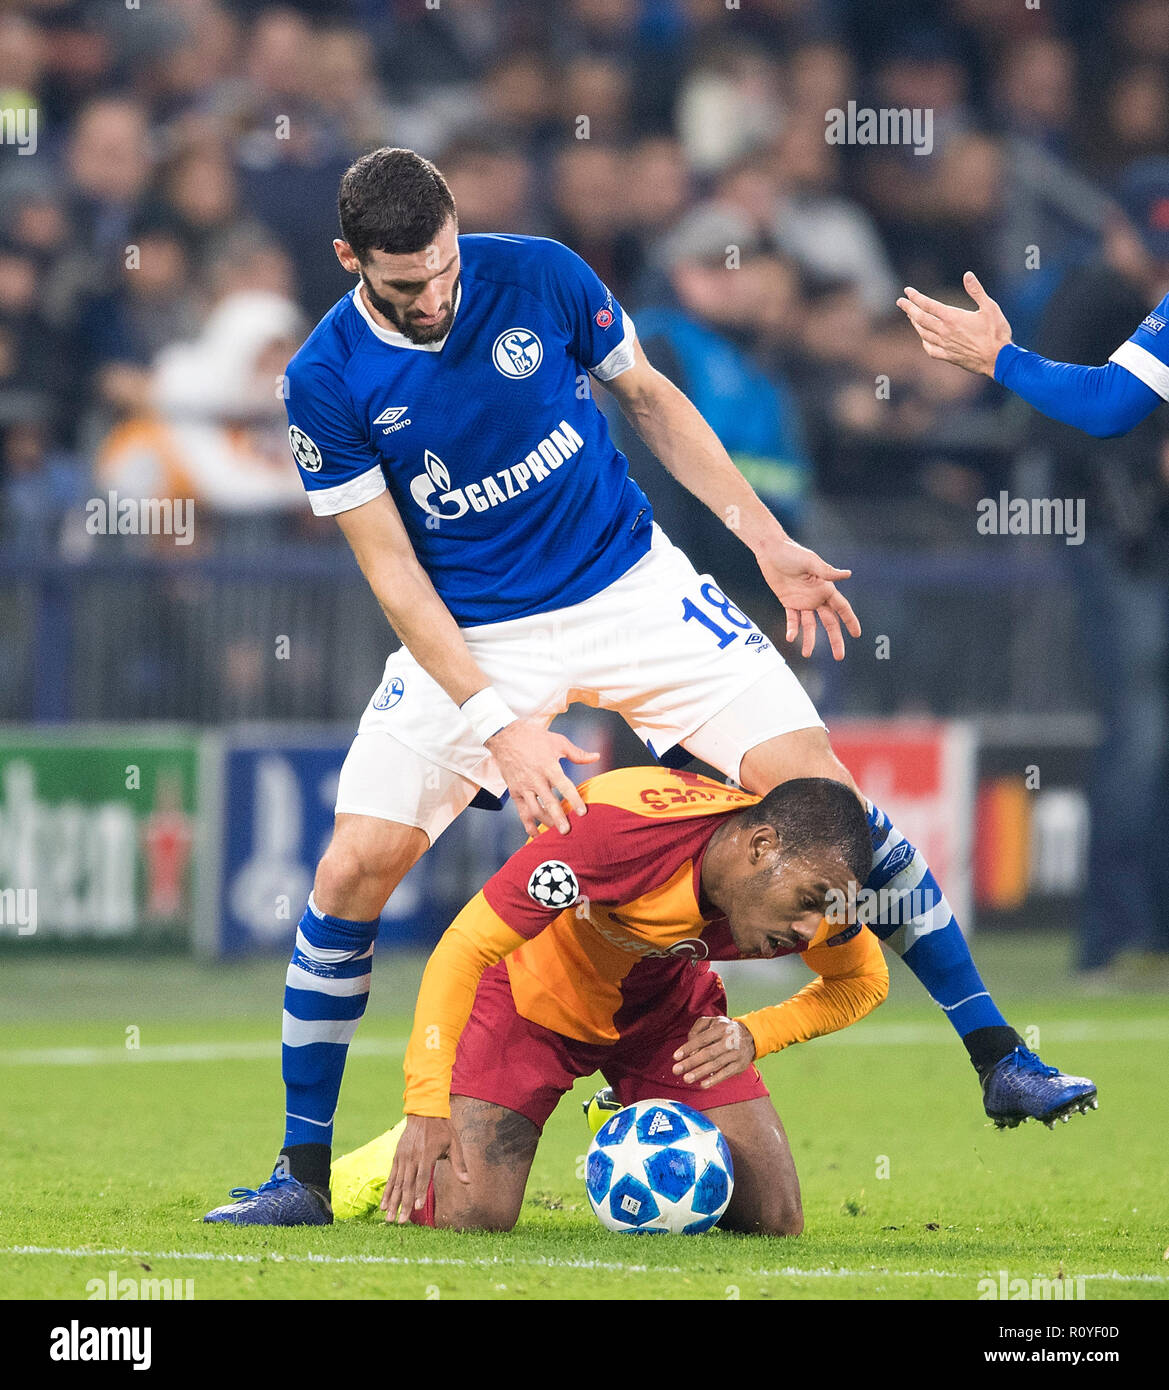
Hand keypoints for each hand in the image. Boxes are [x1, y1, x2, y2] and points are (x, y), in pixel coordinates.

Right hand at [381, 1115, 469, 1224]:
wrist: (424, 1112)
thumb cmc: (442, 1129)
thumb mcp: (454, 1144)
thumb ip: (459, 1164)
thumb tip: (468, 1182)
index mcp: (427, 1154)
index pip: (423, 1177)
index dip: (420, 1192)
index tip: (418, 1207)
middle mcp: (412, 1157)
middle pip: (408, 1184)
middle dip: (404, 1204)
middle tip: (401, 1222)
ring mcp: (403, 1157)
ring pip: (397, 1183)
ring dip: (393, 1202)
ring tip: (389, 1218)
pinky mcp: (397, 1157)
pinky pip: (391, 1177)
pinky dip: (387, 1191)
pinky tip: (384, 1204)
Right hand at [485, 719, 599, 835]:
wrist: (505, 736)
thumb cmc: (534, 738)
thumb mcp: (558, 742)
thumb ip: (577, 754)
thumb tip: (596, 757)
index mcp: (548, 766)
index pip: (564, 786)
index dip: (574, 800)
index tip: (583, 813)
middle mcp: (535, 778)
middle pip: (549, 802)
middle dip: (558, 818)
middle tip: (567, 831)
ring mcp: (523, 786)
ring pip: (534, 810)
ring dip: (546, 822)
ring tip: (556, 832)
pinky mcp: (514, 792)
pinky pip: (521, 812)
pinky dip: (528, 825)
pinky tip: (536, 834)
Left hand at [672, 1014, 755, 1088]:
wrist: (751, 1036)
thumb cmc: (725, 1029)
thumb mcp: (712, 1021)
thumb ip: (697, 1029)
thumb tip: (690, 1046)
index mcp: (721, 1027)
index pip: (702, 1038)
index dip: (688, 1048)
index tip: (675, 1056)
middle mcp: (729, 1040)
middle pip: (708, 1053)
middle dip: (691, 1062)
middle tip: (676, 1070)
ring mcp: (736, 1053)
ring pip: (716, 1064)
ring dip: (700, 1073)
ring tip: (686, 1078)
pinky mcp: (740, 1065)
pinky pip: (725, 1074)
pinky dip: (714, 1080)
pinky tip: (702, 1084)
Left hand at [753, 536, 860, 659]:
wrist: (771, 550)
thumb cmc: (792, 552)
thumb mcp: (810, 562)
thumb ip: (827, 571)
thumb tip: (848, 574)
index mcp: (826, 587)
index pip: (842, 608)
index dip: (850, 621)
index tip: (857, 634)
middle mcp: (817, 596)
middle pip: (830, 622)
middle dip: (835, 639)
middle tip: (840, 656)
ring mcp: (803, 601)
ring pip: (810, 625)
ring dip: (810, 639)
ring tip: (807, 654)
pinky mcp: (788, 602)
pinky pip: (792, 619)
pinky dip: (792, 628)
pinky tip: (790, 638)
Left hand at [897, 271, 1011, 377]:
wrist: (999, 359)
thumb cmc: (997, 332)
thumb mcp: (990, 307)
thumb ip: (976, 290)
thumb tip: (967, 274)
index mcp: (953, 317)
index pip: (928, 305)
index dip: (916, 297)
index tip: (907, 291)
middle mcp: (945, 331)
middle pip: (920, 318)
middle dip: (908, 308)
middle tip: (900, 302)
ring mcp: (945, 345)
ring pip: (923, 333)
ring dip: (915, 323)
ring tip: (910, 316)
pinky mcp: (948, 357)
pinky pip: (930, 349)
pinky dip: (924, 342)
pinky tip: (924, 338)